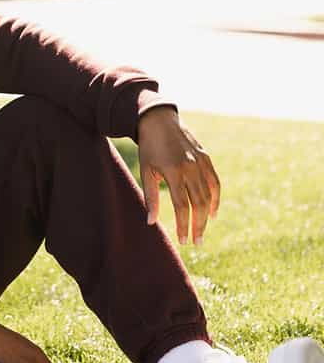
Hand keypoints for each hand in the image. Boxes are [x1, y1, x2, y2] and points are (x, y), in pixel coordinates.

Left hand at [138, 106, 220, 245]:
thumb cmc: (149, 147)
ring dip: (206, 216)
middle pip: (198, 203)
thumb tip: (151, 222)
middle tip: (195, 242)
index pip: (181, 205)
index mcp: (173, 171)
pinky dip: (215, 198)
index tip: (183, 240)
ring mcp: (200, 162)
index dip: (183, 225)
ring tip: (201, 231)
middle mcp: (190, 167)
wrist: (159, 120)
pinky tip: (212, 213)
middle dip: (197, 225)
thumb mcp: (146, 170)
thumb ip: (150, 196)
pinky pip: (215, 182)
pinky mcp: (206, 158)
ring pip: (208, 195)